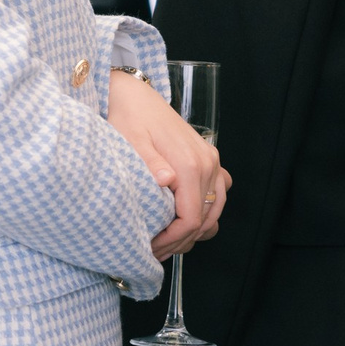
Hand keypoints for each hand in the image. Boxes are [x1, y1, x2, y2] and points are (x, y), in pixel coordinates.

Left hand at [107, 69, 229, 261]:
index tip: (150, 248)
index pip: (191, 219)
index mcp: (190, 164)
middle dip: (180, 241)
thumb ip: (149, 163)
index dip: (172, 240)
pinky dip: (206, 212)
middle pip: (205, 220)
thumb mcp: (129, 140)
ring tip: (167, 242)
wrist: (133, 94)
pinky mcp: (208, 158)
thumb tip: (167, 181)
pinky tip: (183, 219)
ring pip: (215, 210)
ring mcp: (211, 161)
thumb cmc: (127, 117)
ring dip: (194, 231)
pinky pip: (217, 194)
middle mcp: (207, 164)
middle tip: (153, 252)